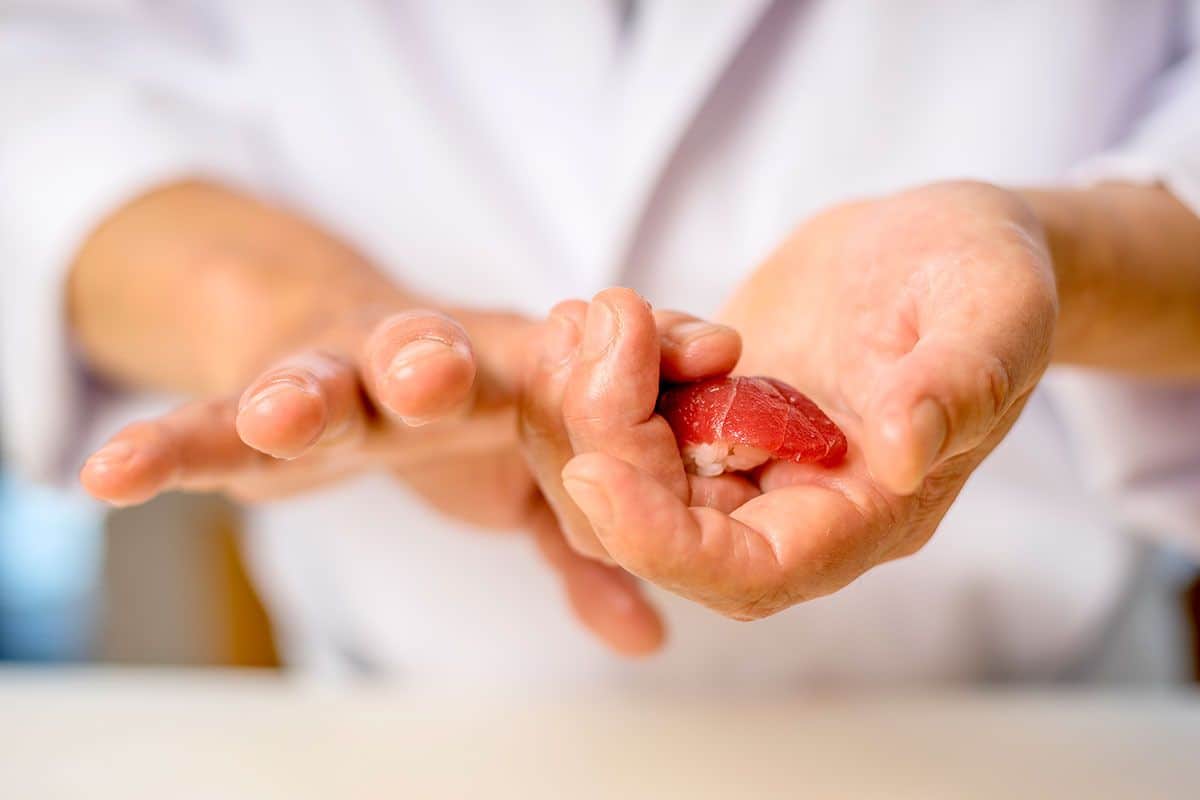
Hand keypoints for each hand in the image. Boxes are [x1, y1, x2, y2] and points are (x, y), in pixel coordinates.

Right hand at [80, 302, 671, 652]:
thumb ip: (587, 541)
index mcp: (506, 368)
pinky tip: (106, 478)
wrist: (360, 340)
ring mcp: (330, 380)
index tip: (681, 357)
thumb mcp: (535, 467)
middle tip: (434, 373)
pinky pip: (202, 431)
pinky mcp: (250, 414)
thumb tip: (646, 636)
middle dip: (427, 362)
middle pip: (423, 355)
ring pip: (311, 381)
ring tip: (275, 418)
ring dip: (296, 396)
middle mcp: (418, 362)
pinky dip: (162, 450)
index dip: (602, 372)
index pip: (556, 364)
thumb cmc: (470, 409)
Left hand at [535, 182, 1057, 618]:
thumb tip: (905, 448)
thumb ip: (958, 383)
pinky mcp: (713, 408)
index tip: (592, 470)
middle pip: (667, 525)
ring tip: (594, 312)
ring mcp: (747, 456)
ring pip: (633, 475)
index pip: (750, 571)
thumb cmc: (986, 280)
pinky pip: (632, 419)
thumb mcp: (996, 312)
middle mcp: (794, 500)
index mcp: (867, 510)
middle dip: (608, 437)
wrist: (946, 244)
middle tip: (600, 328)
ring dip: (588, 403)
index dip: (662, 542)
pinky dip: (601, 372)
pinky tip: (608, 310)